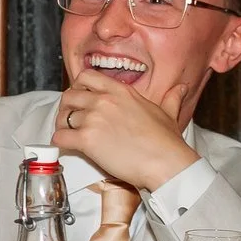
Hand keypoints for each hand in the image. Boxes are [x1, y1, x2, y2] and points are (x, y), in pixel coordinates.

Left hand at [57, 69, 199, 189]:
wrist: (166, 163)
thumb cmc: (167, 141)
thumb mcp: (169, 113)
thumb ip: (171, 98)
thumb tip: (181, 88)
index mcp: (120, 91)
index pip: (86, 76)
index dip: (78, 87)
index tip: (81, 99)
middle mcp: (104, 101)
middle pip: (69, 95)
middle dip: (67, 107)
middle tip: (71, 119)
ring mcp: (94, 119)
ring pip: (62, 117)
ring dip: (62, 126)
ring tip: (70, 135)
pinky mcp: (86, 139)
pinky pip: (59, 137)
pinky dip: (59, 142)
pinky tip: (68, 147)